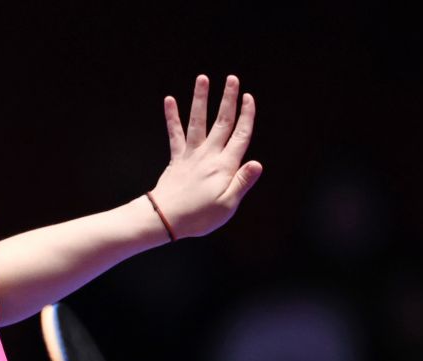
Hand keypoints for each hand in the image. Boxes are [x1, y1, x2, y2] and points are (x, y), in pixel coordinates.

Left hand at [143, 74, 261, 239]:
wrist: (165, 219)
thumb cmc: (198, 217)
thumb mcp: (227, 205)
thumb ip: (242, 182)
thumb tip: (257, 163)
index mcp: (224, 166)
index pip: (240, 136)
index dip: (246, 116)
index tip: (249, 98)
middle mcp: (208, 156)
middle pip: (222, 122)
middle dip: (228, 99)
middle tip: (232, 79)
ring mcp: (191, 155)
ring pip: (197, 121)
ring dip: (200, 99)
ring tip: (202, 78)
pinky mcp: (176, 160)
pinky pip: (174, 134)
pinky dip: (172, 117)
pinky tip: (170, 100)